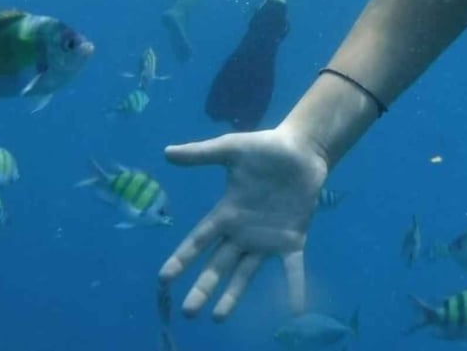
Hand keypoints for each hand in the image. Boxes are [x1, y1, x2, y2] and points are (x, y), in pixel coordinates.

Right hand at [158, 127, 327, 319]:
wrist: (301, 149)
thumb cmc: (264, 148)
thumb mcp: (230, 149)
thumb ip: (200, 154)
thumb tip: (166, 152)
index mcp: (226, 213)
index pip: (198, 241)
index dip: (182, 259)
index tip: (164, 279)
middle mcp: (242, 233)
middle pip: (218, 265)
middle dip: (203, 288)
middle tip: (189, 312)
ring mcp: (267, 239)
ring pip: (245, 273)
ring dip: (233, 296)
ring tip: (218, 318)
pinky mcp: (292, 240)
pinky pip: (292, 268)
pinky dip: (294, 287)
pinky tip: (296, 309)